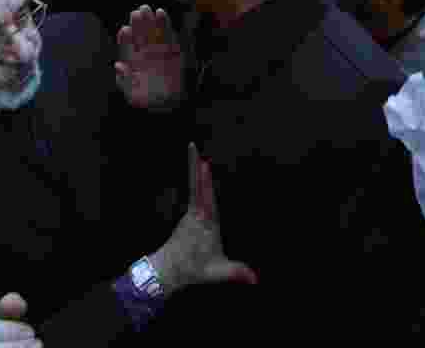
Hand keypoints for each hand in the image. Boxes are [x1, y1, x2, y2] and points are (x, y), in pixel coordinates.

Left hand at [115, 6, 185, 109]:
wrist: (170, 103)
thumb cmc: (149, 99)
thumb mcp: (133, 94)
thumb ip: (124, 81)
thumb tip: (118, 65)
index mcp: (133, 61)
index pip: (128, 46)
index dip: (126, 38)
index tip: (125, 30)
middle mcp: (145, 53)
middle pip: (140, 35)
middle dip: (138, 23)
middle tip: (137, 12)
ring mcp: (158, 50)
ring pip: (153, 31)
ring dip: (150, 20)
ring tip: (148, 9)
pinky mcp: (172, 49)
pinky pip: (168, 34)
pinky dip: (165, 23)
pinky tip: (160, 13)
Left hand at [149, 144, 257, 294]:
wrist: (168, 270)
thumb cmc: (194, 269)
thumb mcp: (217, 272)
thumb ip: (236, 273)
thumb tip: (256, 280)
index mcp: (205, 224)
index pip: (206, 198)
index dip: (205, 182)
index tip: (204, 165)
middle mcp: (196, 214)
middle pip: (197, 185)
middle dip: (195, 166)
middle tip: (192, 145)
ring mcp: (191, 212)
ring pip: (194, 186)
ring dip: (195, 168)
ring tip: (195, 150)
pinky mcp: (189, 213)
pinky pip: (193, 191)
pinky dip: (196, 178)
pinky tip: (198, 168)